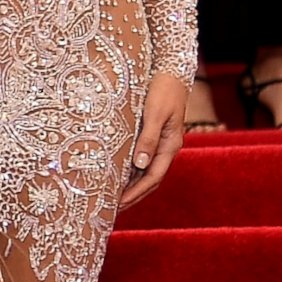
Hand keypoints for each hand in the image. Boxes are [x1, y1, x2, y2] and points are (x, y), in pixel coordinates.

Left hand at [118, 72, 188, 209]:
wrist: (170, 72)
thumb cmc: (162, 90)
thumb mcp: (154, 113)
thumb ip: (147, 138)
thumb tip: (140, 164)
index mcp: (170, 145)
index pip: (153, 177)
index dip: (136, 192)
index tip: (119, 204)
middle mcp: (166, 147)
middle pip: (150, 179)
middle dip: (133, 195)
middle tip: (111, 209)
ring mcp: (159, 142)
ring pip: (145, 171)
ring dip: (131, 186)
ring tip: (111, 198)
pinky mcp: (151, 136)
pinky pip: (141, 159)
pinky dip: (129, 171)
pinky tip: (115, 176)